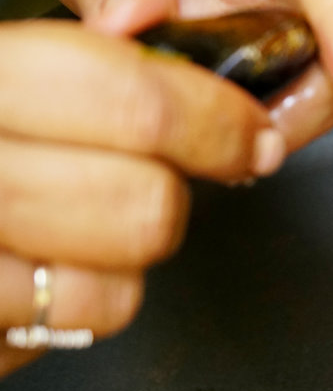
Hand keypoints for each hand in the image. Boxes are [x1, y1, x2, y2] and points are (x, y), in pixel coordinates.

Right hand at [0, 20, 279, 377]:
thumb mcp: (4, 78)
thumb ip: (81, 74)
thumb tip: (217, 99)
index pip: (120, 91)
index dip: (211, 115)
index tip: (249, 133)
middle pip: (141, 197)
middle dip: (175, 192)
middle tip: (166, 180)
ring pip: (121, 268)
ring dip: (129, 249)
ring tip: (84, 221)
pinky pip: (82, 316)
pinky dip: (85, 298)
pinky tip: (44, 267)